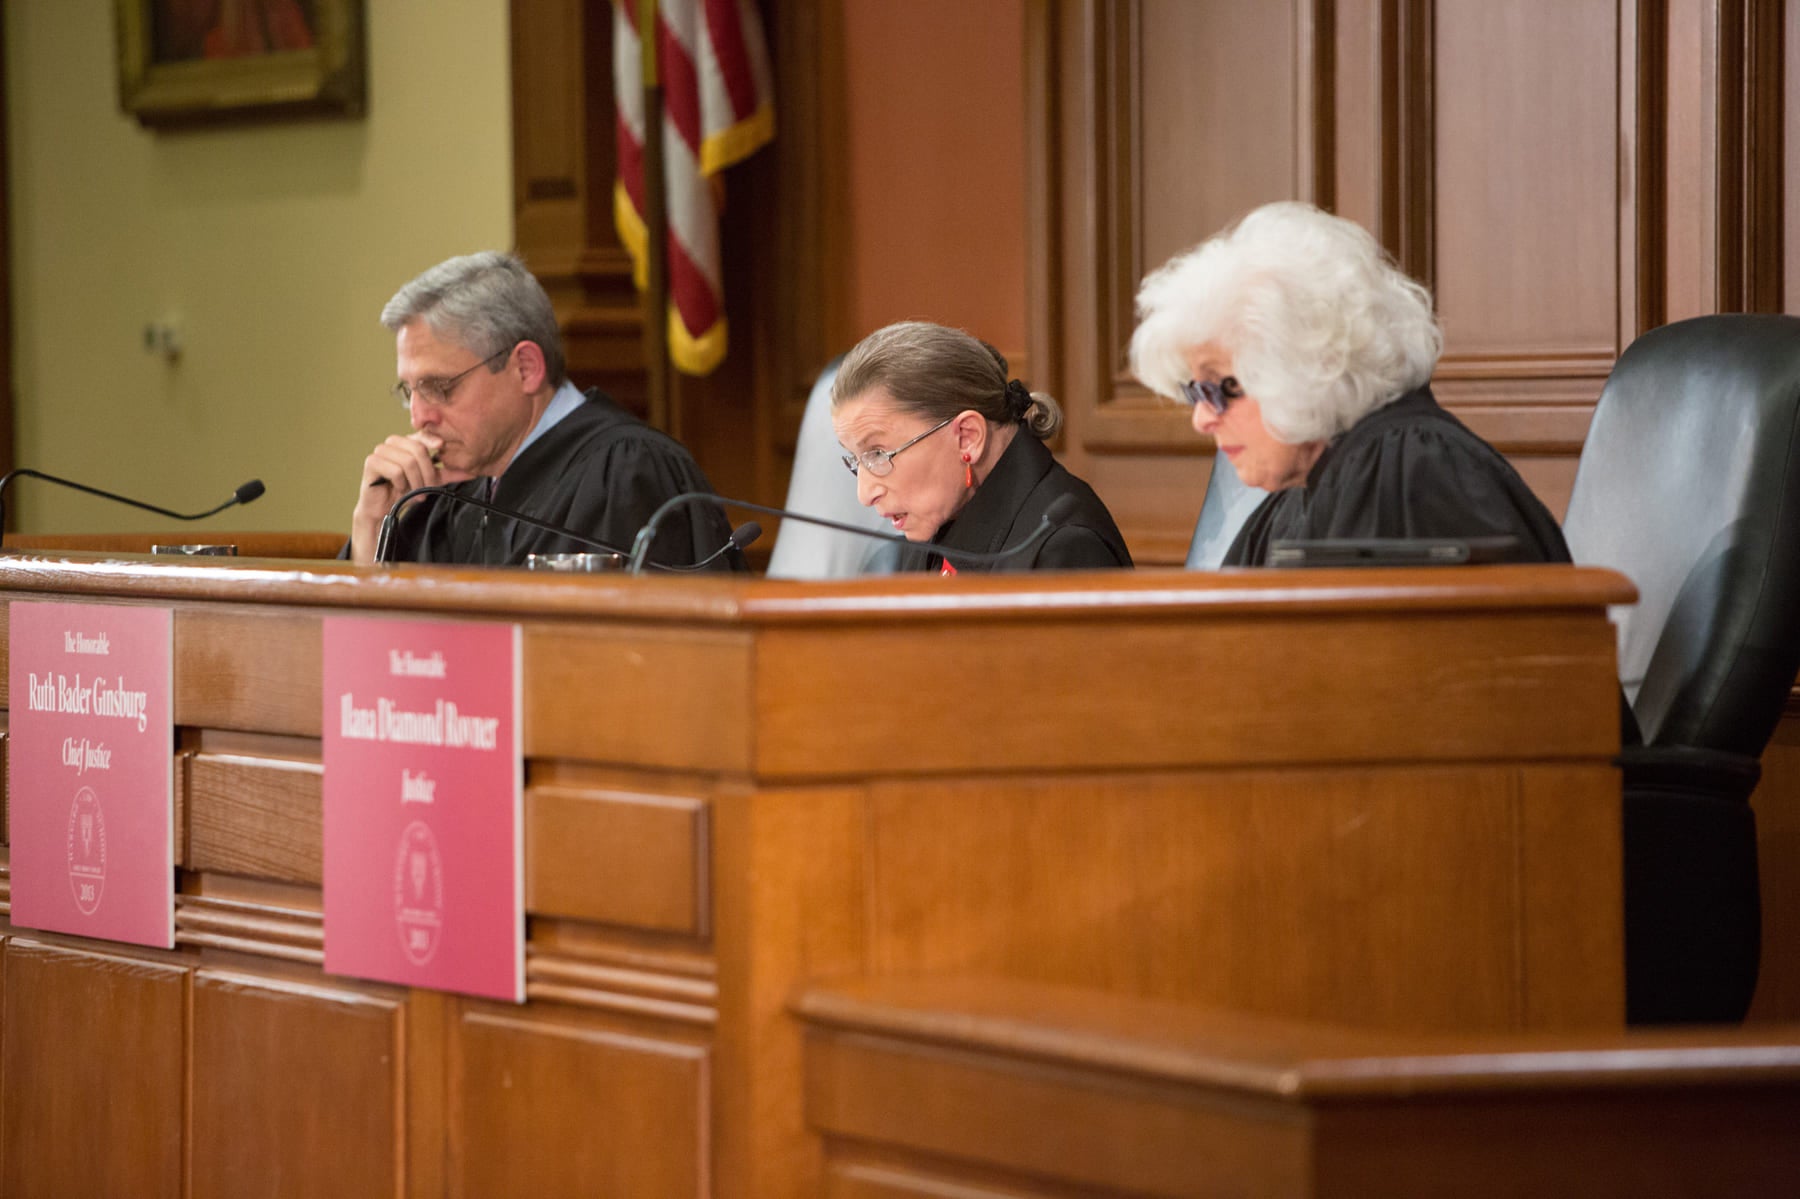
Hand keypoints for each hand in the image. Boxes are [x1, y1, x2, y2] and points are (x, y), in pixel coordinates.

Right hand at [349, 432, 449, 563]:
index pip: (421, 436)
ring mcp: (380, 451)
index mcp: (406, 443)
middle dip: (427, 472)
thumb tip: (471, 471)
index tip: (441, 446)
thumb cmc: (404, 491)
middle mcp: (392, 443)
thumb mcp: (430, 481)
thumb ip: (448, 474)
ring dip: (415, 481)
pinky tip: (399, 489)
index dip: (431, 439)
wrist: (383, 508)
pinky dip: (401, 483)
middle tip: (427, 487)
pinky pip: (395, 470)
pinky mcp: (371, 462)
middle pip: (418, 449)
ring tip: (414, 491)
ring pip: (408, 461)